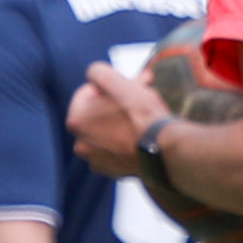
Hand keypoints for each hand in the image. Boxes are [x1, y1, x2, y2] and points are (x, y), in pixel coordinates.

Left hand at [65, 61, 161, 178]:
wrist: (165, 153)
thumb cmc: (142, 116)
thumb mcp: (119, 82)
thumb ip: (98, 71)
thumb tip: (95, 73)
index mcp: (76, 120)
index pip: (88, 91)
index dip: (109, 86)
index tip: (126, 87)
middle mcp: (80, 143)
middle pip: (98, 112)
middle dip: (116, 102)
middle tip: (139, 97)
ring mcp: (95, 160)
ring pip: (107, 131)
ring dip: (121, 121)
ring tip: (143, 116)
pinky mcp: (112, 172)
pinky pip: (115, 148)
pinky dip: (125, 140)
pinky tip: (141, 136)